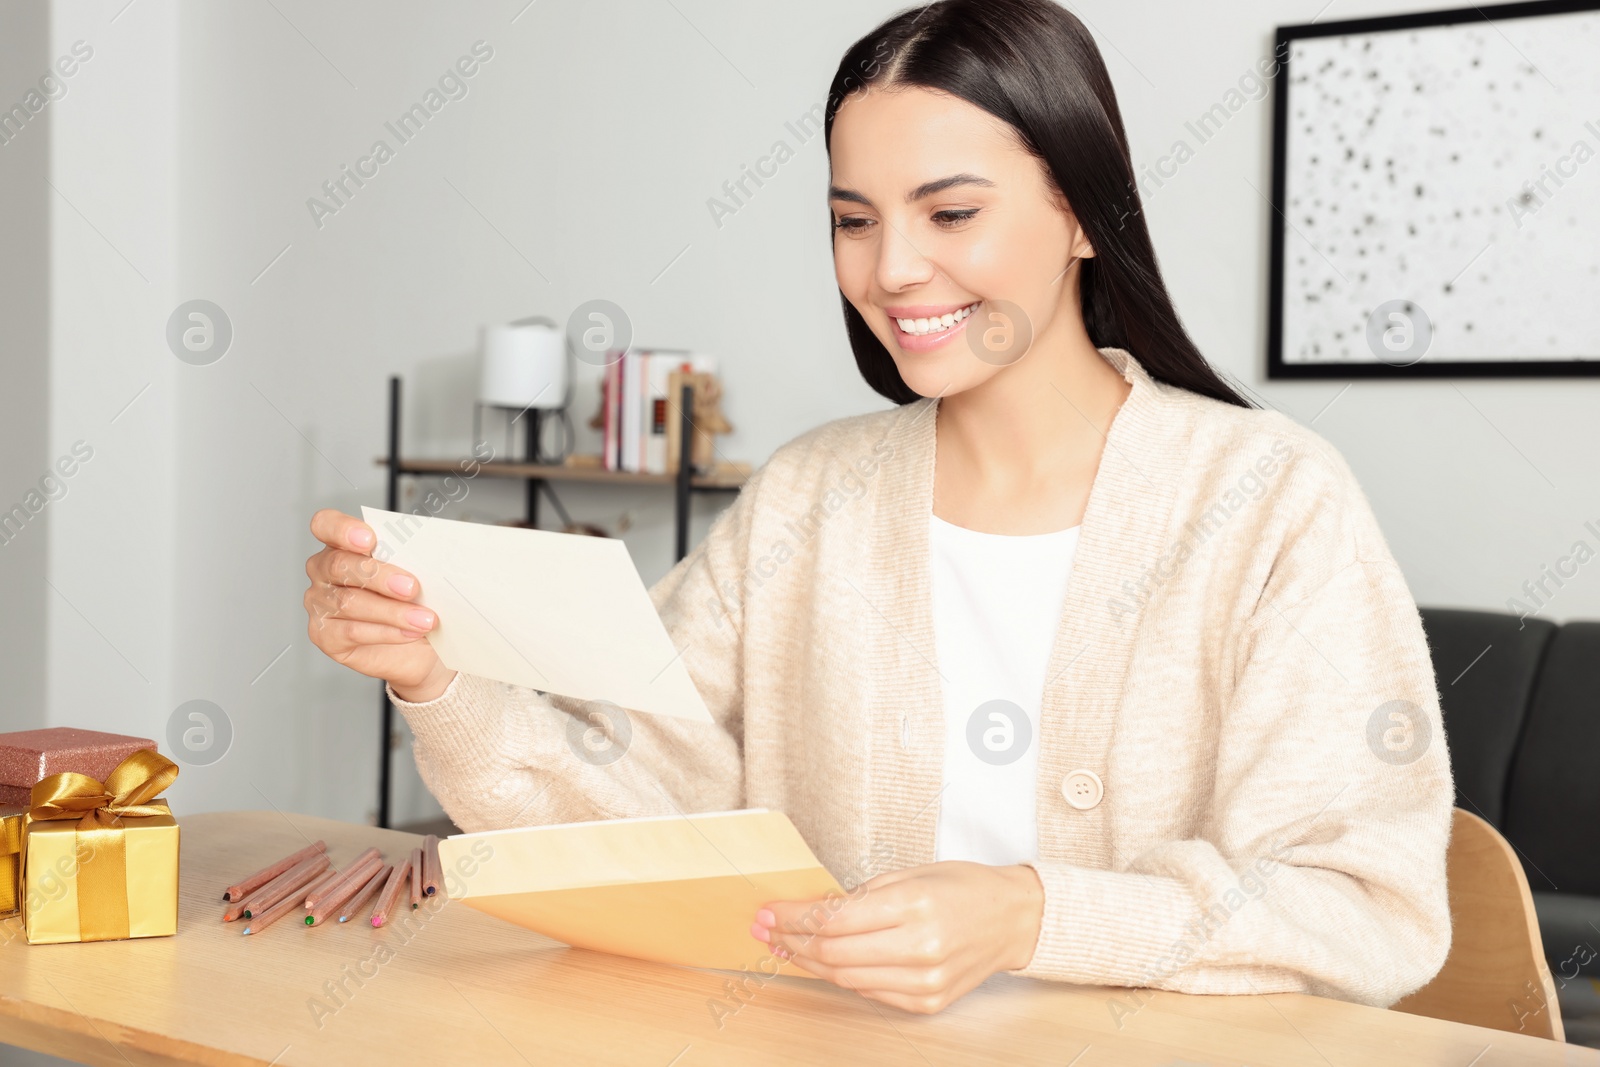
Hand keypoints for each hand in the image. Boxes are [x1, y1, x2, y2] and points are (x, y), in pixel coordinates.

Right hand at [303, 509, 456, 700]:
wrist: (419, 645)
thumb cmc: (415, 600)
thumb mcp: (418, 574)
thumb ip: (413, 560)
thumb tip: (431, 556)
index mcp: (342, 544)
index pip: (326, 525)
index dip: (342, 529)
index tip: (369, 540)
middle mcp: (324, 571)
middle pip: (339, 565)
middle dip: (379, 576)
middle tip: (412, 587)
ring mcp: (320, 603)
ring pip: (349, 602)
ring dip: (392, 611)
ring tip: (424, 619)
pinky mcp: (325, 635)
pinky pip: (353, 631)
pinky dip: (387, 632)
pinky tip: (410, 632)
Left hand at [753, 861, 1044, 1013]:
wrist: (1012, 919)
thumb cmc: (964, 887)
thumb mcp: (911, 872)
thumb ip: (861, 894)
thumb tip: (812, 911)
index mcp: (914, 905)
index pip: (833, 919)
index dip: (792, 918)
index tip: (768, 912)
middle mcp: (920, 947)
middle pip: (833, 953)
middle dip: (792, 941)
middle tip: (768, 930)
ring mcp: (925, 980)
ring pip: (846, 979)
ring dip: (812, 962)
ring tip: (790, 947)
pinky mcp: (928, 1001)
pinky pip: (870, 992)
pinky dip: (845, 977)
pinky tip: (829, 962)